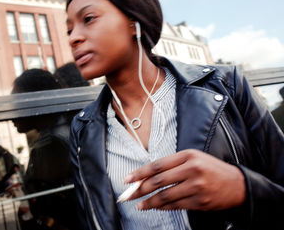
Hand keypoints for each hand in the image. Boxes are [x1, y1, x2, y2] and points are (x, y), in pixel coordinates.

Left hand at [123, 149, 245, 210]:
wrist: (237, 184)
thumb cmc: (210, 169)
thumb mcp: (192, 158)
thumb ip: (171, 165)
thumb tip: (146, 176)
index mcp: (188, 156)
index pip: (157, 165)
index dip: (140, 173)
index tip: (127, 179)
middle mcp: (191, 170)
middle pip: (158, 181)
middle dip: (140, 189)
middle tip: (128, 195)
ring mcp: (196, 187)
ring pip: (165, 196)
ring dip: (149, 202)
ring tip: (139, 204)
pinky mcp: (200, 202)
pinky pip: (176, 206)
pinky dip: (163, 207)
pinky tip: (155, 207)